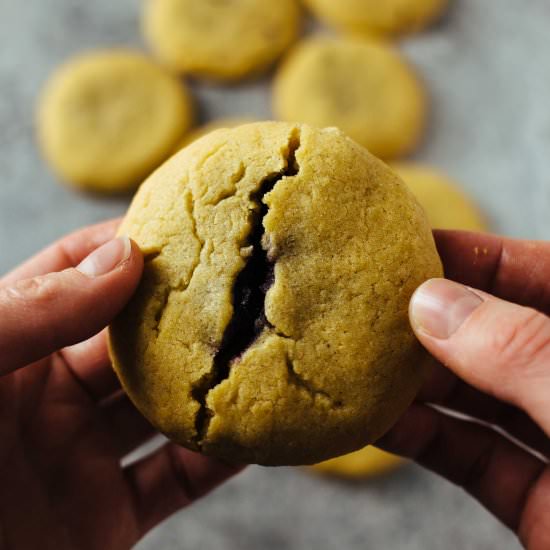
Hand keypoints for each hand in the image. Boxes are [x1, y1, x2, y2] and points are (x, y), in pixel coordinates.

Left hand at [0, 220, 239, 549]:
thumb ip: (34, 309)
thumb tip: (123, 257)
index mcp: (11, 349)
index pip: (75, 276)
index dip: (123, 248)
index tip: (180, 229)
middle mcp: (51, 398)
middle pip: (134, 341)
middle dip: (183, 314)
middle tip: (239, 286)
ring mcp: (82, 457)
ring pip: (164, 410)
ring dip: (210, 387)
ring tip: (260, 352)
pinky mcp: (107, 518)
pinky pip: (177, 480)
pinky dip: (218, 459)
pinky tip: (252, 433)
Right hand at [379, 230, 549, 549]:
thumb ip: (526, 354)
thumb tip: (435, 303)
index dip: (480, 255)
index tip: (411, 245)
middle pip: (503, 333)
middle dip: (435, 317)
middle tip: (370, 304)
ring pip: (480, 395)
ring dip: (418, 380)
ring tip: (362, 359)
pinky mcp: (544, 506)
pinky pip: (471, 456)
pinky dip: (423, 438)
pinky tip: (381, 420)